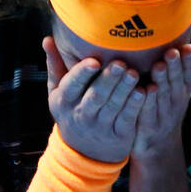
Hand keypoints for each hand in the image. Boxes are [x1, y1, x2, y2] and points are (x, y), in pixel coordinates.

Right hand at [42, 36, 146, 162]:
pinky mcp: (118, 135)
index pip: (71, 85)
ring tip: (134, 73)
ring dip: (124, 89)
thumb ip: (55, 66)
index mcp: (64, 100)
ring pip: (113, 106)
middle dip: (108, 79)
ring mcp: (100, 126)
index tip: (94, 60)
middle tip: (120, 63)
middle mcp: (81, 114)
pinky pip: (127, 119)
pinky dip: (134, 106)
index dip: (82, 73)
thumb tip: (47, 39)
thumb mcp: (58, 93)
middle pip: (96, 95)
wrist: (84, 152)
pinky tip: (143, 92)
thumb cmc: (72, 110)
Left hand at [132, 19, 190, 160]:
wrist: (159, 145)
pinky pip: (148, 112)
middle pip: (177, 82)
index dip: (189, 61)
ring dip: (163, 81)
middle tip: (172, 52)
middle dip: (176, 67)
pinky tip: (146, 90)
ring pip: (164, 95)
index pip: (189, 72)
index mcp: (184, 88)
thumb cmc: (168, 104)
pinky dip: (148, 102)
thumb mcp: (181, 80)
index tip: (187, 47)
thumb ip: (186, 54)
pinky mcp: (149, 125)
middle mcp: (177, 99)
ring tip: (159, 67)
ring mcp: (164, 113)